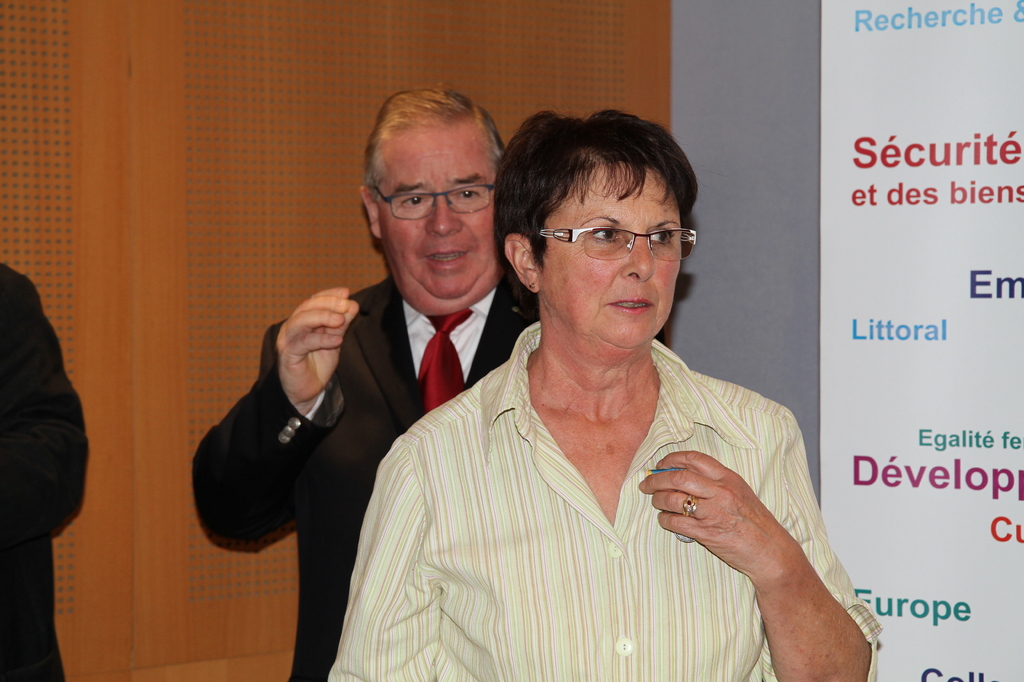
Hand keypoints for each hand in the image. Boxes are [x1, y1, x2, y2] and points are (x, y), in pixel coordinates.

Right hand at [276, 287, 359, 413]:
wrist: (306, 392)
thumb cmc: (318, 364)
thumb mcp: (334, 341)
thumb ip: (341, 325)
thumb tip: (352, 305)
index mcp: (302, 321)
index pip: (313, 301)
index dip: (329, 295)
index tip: (346, 292)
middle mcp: (292, 327)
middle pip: (307, 307)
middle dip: (328, 303)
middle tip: (346, 305)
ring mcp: (288, 340)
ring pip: (301, 321)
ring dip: (323, 317)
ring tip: (341, 320)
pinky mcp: (288, 355)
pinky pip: (304, 343)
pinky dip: (321, 339)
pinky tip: (337, 340)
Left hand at [639, 450, 800, 584]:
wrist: (770, 551)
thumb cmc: (754, 522)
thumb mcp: (739, 492)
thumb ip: (715, 483)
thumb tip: (681, 476)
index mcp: (728, 478)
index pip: (693, 458)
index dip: (671, 459)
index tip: (660, 465)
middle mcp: (720, 492)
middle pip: (678, 477)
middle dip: (656, 479)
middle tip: (646, 484)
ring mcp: (713, 512)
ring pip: (673, 498)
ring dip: (658, 499)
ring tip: (656, 502)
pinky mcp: (707, 533)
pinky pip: (676, 522)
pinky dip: (665, 520)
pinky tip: (665, 520)